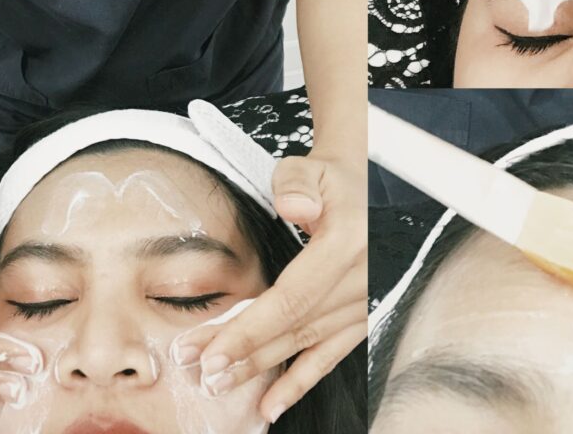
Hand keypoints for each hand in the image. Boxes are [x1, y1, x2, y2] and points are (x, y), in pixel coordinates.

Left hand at [170, 150, 366, 423]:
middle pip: (292, 327)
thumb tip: (293, 208)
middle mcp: (363, 280)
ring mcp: (366, 303)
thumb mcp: (315, 166)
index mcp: (349, 244)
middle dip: (243, 354)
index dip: (249, 329)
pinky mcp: (364, 317)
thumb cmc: (333, 180)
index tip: (210, 351)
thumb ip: (299, 181)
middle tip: (202, 374)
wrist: (370, 191)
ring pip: (306, 345)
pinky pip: (331, 355)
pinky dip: (301, 382)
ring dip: (262, 370)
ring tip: (219, 386)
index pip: (291, 298)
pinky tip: (271, 405)